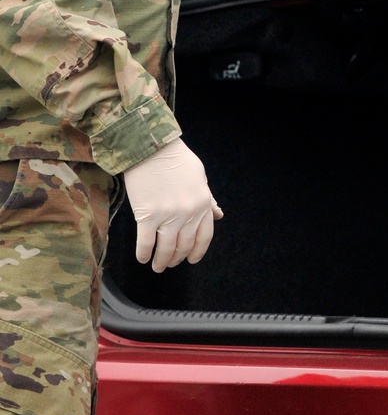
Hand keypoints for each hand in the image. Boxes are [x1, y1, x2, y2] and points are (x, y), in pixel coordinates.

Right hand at [124, 138, 222, 272]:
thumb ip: (207, 199)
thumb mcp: (199, 177)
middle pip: (184, 245)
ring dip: (162, 261)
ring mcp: (168, 216)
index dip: (197, 251)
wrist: (151, 147)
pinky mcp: (147, 215)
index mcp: (202, 204)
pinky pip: (147, 242)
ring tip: (157, 266)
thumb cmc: (175, 158)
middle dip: (177, 258)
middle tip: (170, 264)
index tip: (191, 259)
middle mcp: (188, 213)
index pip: (204, 236)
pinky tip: (143, 258)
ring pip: (166, 248)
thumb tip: (218, 215)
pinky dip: (144, 253)